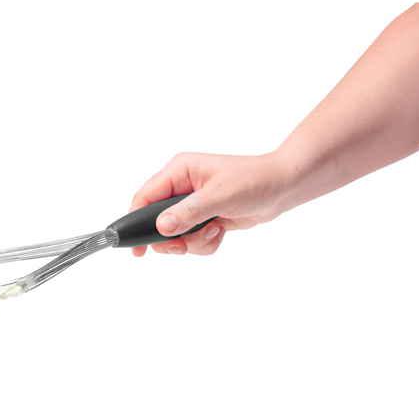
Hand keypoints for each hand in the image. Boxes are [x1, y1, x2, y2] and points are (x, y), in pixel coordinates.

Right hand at [130, 152, 291, 256]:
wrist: (283, 187)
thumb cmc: (254, 181)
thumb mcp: (219, 196)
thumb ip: (188, 213)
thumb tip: (162, 228)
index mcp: (179, 171)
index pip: (145, 198)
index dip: (135, 222)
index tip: (135, 247)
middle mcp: (181, 187)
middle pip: (157, 222)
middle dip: (173, 238)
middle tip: (184, 246)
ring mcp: (192, 203)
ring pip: (176, 235)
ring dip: (193, 241)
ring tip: (215, 231)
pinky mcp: (203, 217)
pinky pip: (192, 239)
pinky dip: (205, 242)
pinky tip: (222, 230)